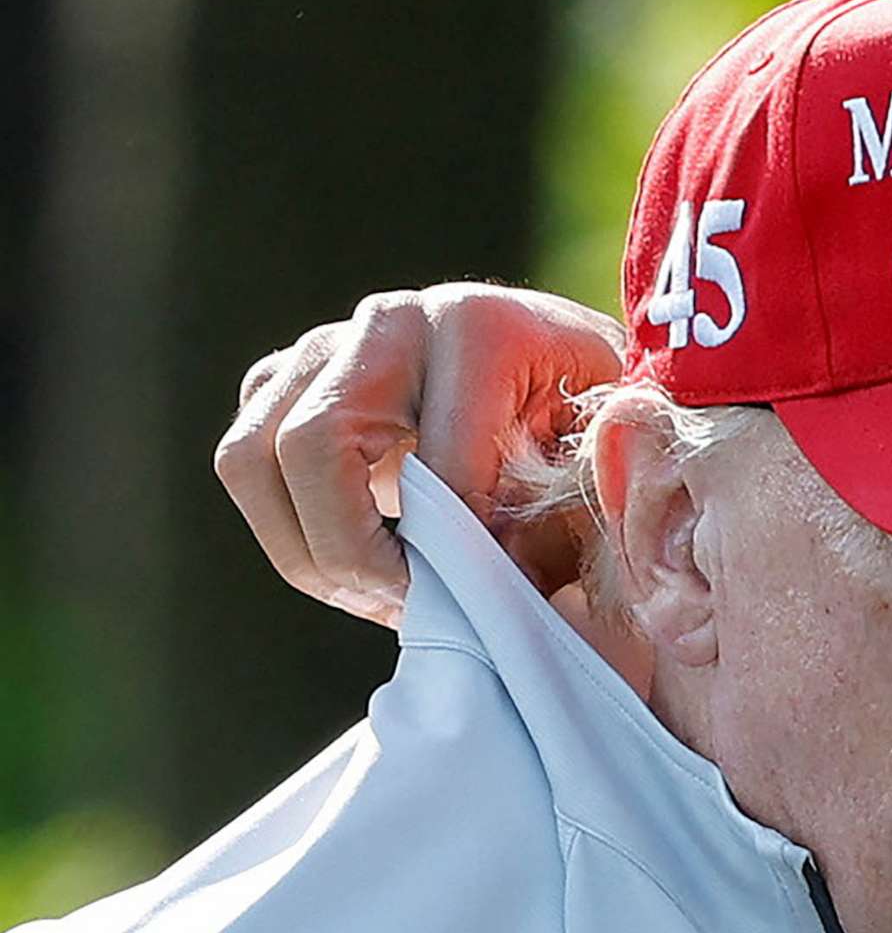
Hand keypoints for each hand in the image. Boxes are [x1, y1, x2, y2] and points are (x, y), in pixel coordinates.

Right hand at [214, 285, 625, 627]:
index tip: (478, 607)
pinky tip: (366, 565)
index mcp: (480, 329)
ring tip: (387, 599)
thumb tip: (497, 592)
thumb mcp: (602, 471)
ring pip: (252, 458)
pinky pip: (248, 463)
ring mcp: (328, 342)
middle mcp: (391, 320)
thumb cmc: (593, 430)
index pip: (433, 467)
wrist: (569, 371)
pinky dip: (293, 531)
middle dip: (355, 556)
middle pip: (309, 447)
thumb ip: (559, 526)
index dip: (448, 557)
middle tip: (414, 611)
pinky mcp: (288, 376)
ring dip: (311, 552)